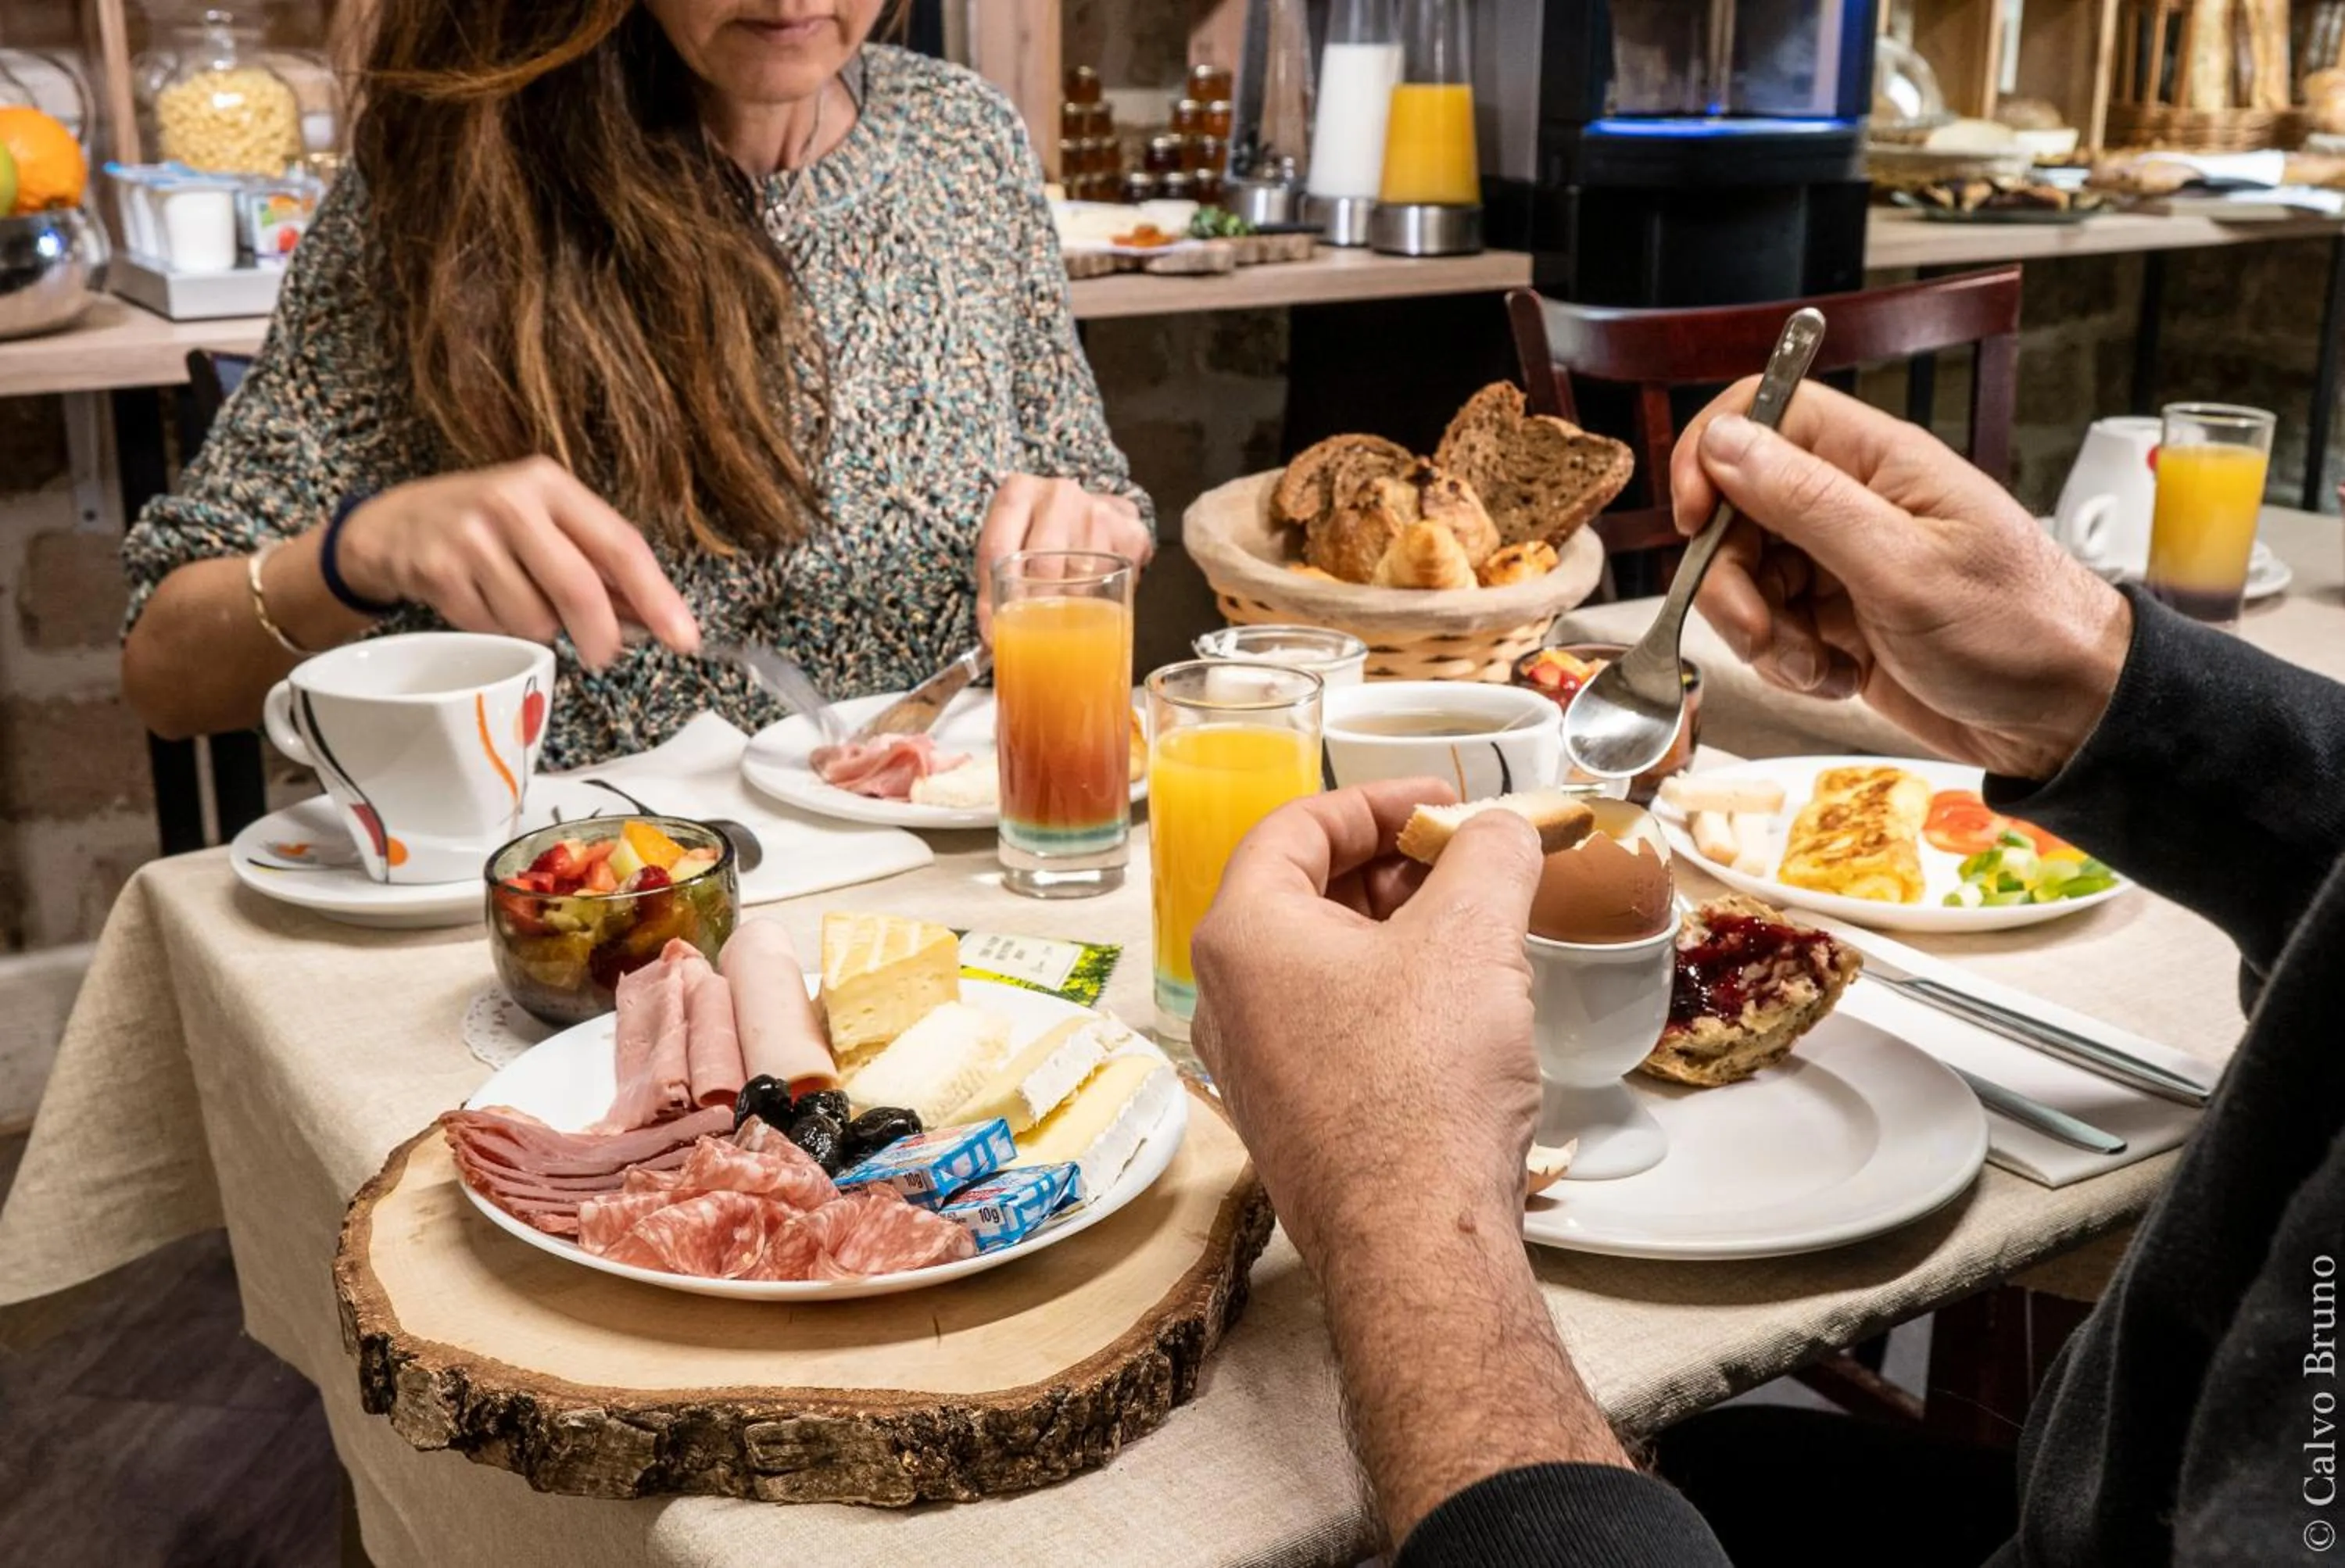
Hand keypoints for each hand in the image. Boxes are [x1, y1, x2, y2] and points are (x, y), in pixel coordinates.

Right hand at [335, 457, 699, 668]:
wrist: (390, 524)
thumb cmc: (486, 526)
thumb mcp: (544, 524)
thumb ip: (597, 565)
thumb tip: (651, 618)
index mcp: (551, 485)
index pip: (620, 545)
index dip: (657, 597)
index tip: (684, 638)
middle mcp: (511, 502)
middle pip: (579, 588)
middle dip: (601, 634)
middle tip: (604, 654)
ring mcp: (470, 536)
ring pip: (535, 619)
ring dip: (538, 628)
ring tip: (515, 600)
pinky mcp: (438, 571)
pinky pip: (493, 628)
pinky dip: (498, 629)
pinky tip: (481, 602)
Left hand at [972, 474, 1151, 635]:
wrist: (1085, 510)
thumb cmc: (1036, 532)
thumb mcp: (1008, 543)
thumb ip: (994, 582)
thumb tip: (993, 639)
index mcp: (1018, 492)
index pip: (998, 547)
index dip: (991, 595)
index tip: (993, 633)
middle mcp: (1058, 494)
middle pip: (1043, 563)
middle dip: (1036, 608)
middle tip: (1033, 639)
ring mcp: (1097, 509)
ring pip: (1082, 575)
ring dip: (1072, 610)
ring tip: (1064, 630)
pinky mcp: (1130, 530)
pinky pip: (1116, 578)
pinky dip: (1106, 601)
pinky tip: (1097, 606)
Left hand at [1191, 783, 1633, 1541]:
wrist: (1416, 1241)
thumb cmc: (1422, 1088)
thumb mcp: (1471, 936)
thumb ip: (1489, 855)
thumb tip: (1502, 829)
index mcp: (1242, 935)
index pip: (1297, 827)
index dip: (1378, 803)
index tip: (1443, 807)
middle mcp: (1228, 998)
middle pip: (1306, 892)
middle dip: (1395, 867)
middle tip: (1470, 861)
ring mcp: (1254, 1065)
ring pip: (1323, 962)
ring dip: (1399, 931)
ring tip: (1478, 928)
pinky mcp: (1293, 1117)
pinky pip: (1334, 1024)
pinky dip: (1390, 993)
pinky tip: (1458, 1007)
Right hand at [1670, 378, 2131, 779]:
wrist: (2063, 717)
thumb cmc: (2017, 632)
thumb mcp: (1903, 567)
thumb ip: (1806, 501)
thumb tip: (1726, 441)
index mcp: (1877, 464)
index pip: (1763, 414)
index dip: (1712, 459)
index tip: (1695, 521)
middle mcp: (1853, 504)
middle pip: (1736, 509)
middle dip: (1728, 578)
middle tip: (1760, 628)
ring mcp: (1842, 563)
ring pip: (1744, 576)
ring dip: (1759, 632)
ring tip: (1813, 664)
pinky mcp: (1837, 620)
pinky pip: (1770, 629)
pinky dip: (1786, 662)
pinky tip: (1834, 678)